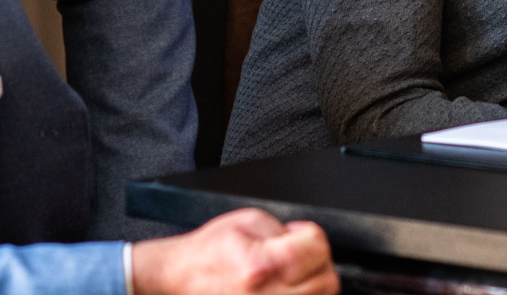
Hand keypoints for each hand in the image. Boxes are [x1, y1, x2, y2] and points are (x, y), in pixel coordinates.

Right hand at [132, 208, 337, 294]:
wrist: (180, 278)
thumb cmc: (207, 253)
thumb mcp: (246, 221)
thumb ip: (283, 229)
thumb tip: (306, 240)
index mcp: (260, 265)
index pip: (316, 249)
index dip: (312, 235)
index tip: (300, 234)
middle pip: (326, 281)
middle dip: (320, 260)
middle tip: (302, 253)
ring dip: (315, 282)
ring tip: (294, 271)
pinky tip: (288, 286)